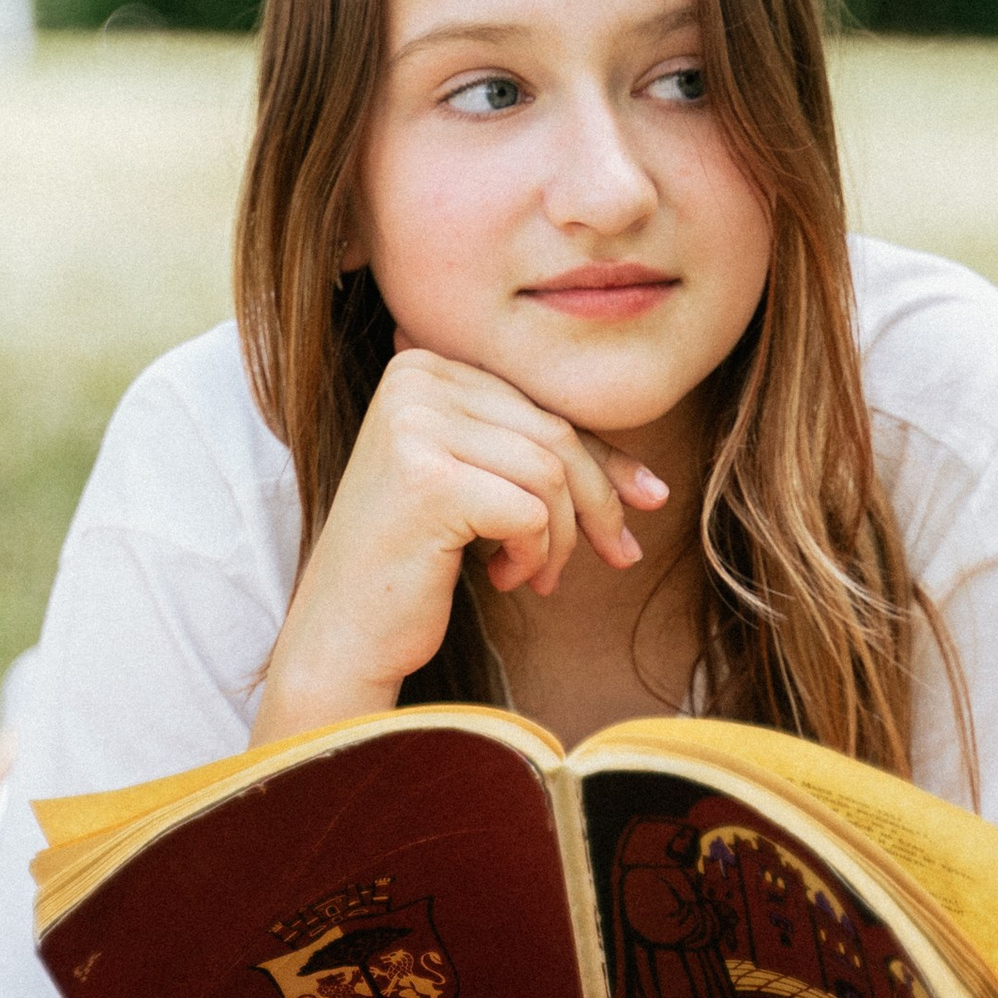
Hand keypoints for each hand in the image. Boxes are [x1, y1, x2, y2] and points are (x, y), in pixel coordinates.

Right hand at [255, 346, 665, 742]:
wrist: (343, 632)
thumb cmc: (413, 561)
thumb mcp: (483, 490)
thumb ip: (543, 459)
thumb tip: (654, 486)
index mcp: (421, 364)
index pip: (540, 403)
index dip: (602, 458)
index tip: (648, 502)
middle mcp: (413, 380)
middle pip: (554, 432)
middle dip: (597, 502)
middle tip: (619, 554)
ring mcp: (414, 425)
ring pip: (552, 473)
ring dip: (560, 538)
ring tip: (533, 574)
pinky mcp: (428, 480)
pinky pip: (533, 512)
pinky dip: (535, 554)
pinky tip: (504, 577)